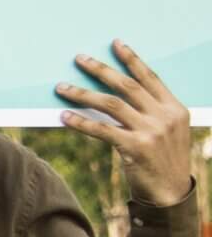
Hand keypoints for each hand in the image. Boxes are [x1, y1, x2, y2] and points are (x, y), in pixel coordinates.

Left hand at [60, 41, 195, 205]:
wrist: (172, 193)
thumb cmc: (164, 160)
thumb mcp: (169, 131)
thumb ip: (152, 111)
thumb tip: (119, 93)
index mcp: (175, 108)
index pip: (150, 77)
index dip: (132, 59)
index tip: (115, 43)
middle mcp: (165, 116)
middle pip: (127, 85)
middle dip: (100, 70)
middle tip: (79, 58)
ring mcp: (151, 131)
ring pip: (110, 104)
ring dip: (82, 94)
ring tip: (61, 87)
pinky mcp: (135, 147)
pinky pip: (101, 129)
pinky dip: (81, 121)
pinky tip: (64, 115)